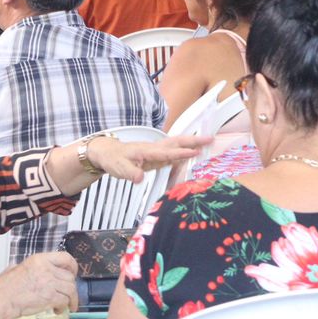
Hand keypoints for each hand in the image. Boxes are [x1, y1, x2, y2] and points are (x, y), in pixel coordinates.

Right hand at [0, 251, 79, 318]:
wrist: (2, 301)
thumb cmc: (5, 288)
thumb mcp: (15, 268)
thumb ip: (26, 266)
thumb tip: (30, 268)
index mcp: (39, 259)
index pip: (65, 257)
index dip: (73, 266)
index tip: (73, 272)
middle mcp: (46, 269)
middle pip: (69, 276)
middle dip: (71, 286)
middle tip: (69, 293)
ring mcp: (49, 283)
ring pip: (71, 289)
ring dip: (71, 298)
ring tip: (67, 305)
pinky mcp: (50, 297)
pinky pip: (65, 300)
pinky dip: (64, 306)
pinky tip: (58, 309)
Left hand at [87, 134, 208, 182]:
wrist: (107, 152)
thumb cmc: (113, 159)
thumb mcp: (119, 168)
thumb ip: (130, 173)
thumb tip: (139, 179)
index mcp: (147, 151)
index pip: (167, 152)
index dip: (181, 153)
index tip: (195, 152)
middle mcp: (154, 148)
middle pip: (177, 142)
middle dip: (194, 140)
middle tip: (210, 138)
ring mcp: (156, 151)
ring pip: (177, 145)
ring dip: (192, 143)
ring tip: (208, 141)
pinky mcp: (156, 156)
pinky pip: (173, 153)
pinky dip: (185, 151)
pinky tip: (193, 153)